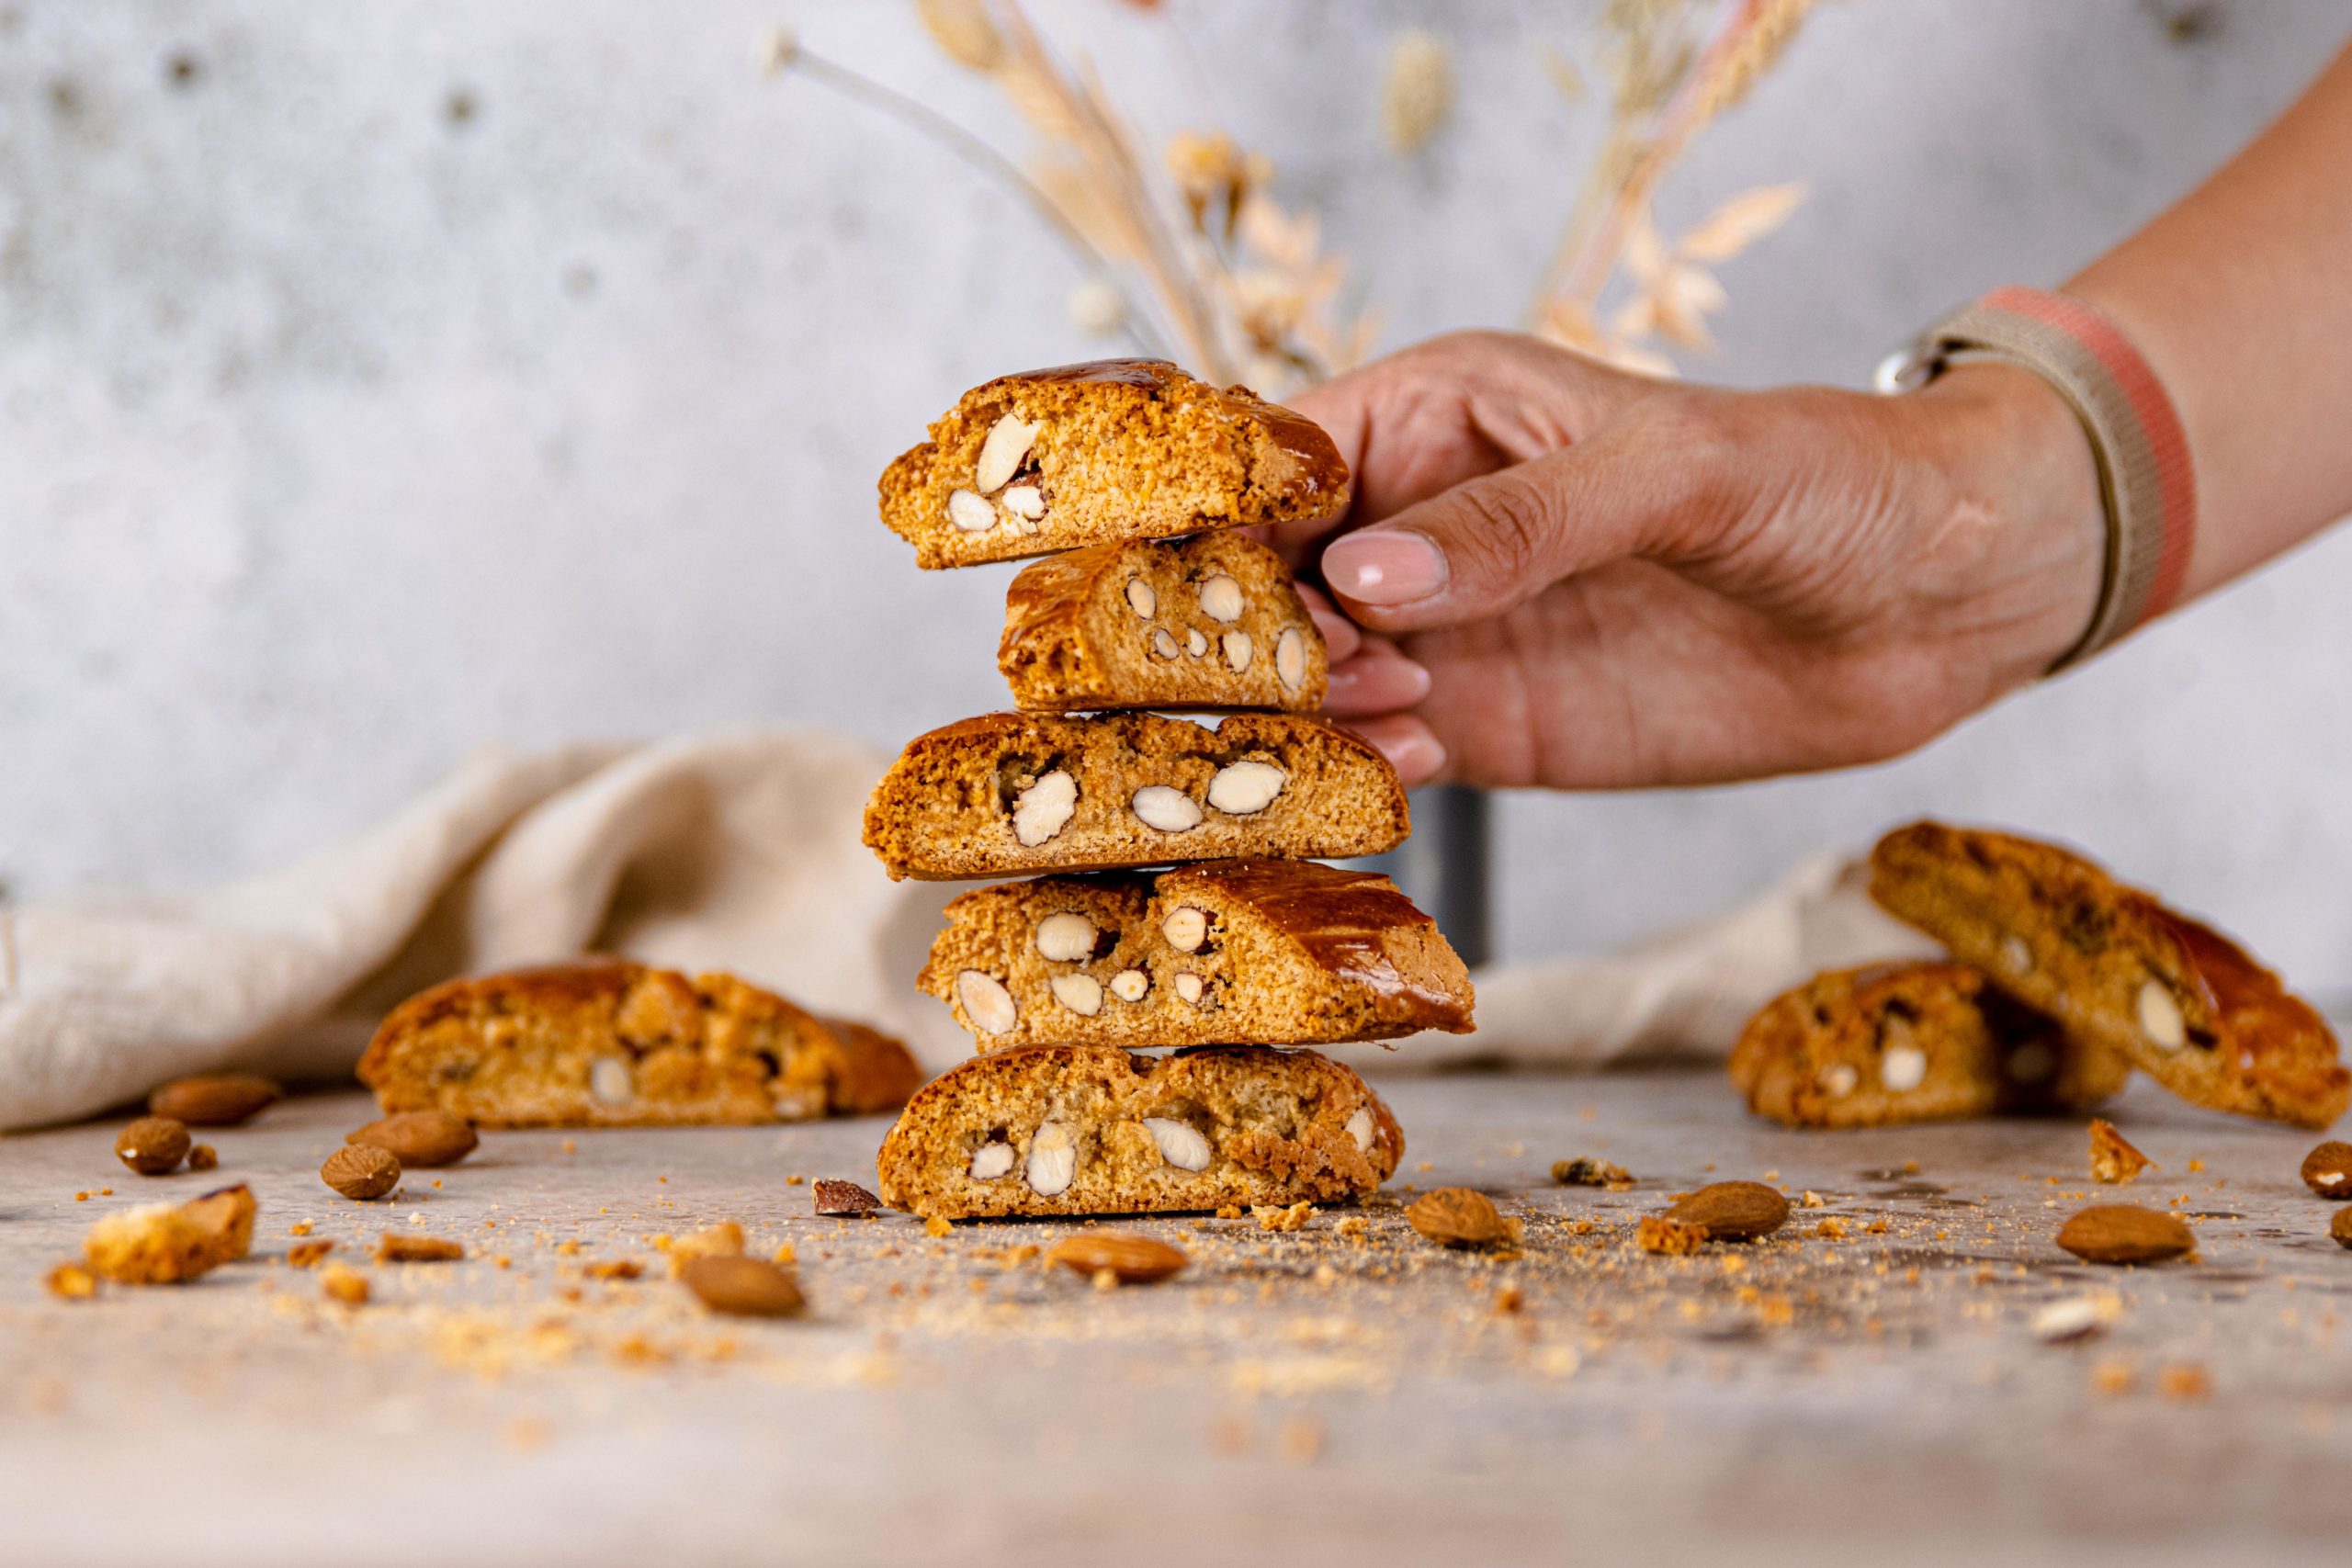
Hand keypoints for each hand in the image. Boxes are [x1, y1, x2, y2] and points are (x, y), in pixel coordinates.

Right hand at [1281, 331, 2105, 788]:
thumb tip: (1368, 577)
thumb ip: (1521, 523)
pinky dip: (1366, 770)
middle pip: (1268, 583)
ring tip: (1380, 719)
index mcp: (1434, 411)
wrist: (1942, 601)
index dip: (1219, 523)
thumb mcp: (1675, 473)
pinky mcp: (1489, 728)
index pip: (1274, 464)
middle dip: (1246, 636)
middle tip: (1280, 683)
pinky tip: (1400, 772)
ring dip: (1304, 713)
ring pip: (1312, 680)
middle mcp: (1417, 521)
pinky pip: (1385, 753)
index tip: (1190, 593)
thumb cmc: (1824, 482)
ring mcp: (1447, 632)